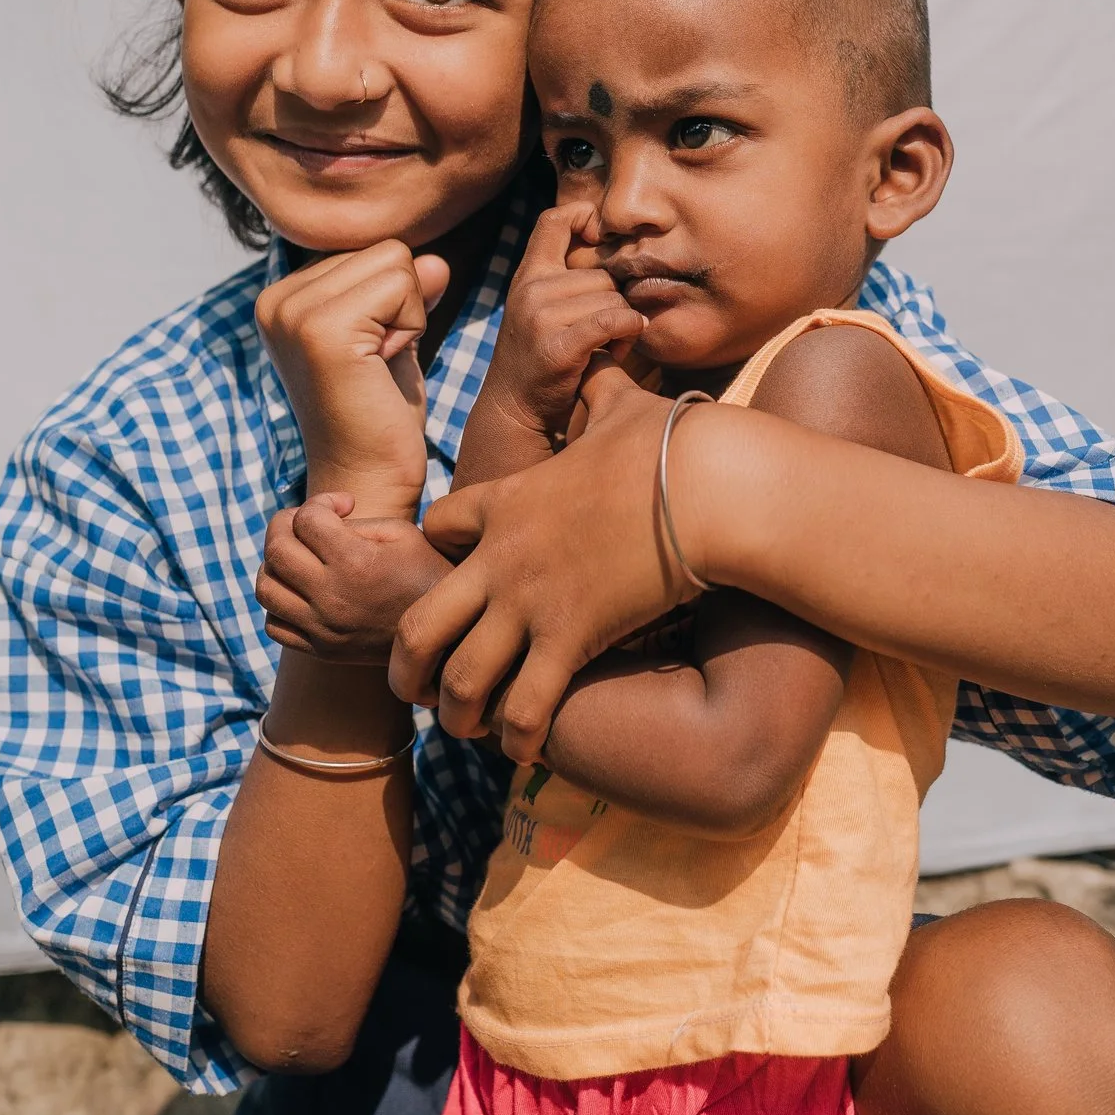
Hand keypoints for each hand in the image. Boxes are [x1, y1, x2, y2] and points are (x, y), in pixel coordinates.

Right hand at [255, 241, 450, 519]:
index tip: (369, 354)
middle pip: (385, 248)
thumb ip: (405, 290)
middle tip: (377, 363)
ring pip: (397, 261)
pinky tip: (383, 368)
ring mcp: (293, 312)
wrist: (367, 481)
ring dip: (407, 315)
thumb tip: (436, 259)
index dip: (391, 300)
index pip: (368, 247)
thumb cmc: (379, 415)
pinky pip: (402, 285)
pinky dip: (411, 326)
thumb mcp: (392, 336)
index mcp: (280, 296)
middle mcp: (275, 298)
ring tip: (378, 365)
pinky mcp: (322, 330)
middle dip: (402, 303)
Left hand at [257, 492, 452, 662]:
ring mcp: (323, 629)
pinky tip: (302, 590)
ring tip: (300, 556)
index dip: (321, 502)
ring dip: (276, 564)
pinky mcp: (321, 650)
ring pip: (266, 588)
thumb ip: (355, 522)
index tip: (343, 505)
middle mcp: (332, 598)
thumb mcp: (402, 534)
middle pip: (275, 551)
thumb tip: (319, 521)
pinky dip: (279, 603)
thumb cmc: (426, 573)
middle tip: (308, 523)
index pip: (305, 519)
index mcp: (355, 563)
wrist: (447, 635)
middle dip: (285, 525)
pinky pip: (274, 625)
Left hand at [397, 359, 713, 759]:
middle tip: (418, 689)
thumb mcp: (623, 406)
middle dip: (408, 666)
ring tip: (467, 730)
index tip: (451, 579)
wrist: (706, 488)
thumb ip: (600, 394)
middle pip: (418, 623)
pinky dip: (517, 737)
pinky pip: (523, 708)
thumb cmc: (674, 444)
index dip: (437, 554)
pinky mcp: (569, 638)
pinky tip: (524, 750)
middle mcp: (501, 557)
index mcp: (508, 499)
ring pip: (460, 678)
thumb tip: (608, 364)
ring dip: (457, 713)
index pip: (439, 530)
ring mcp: (530, 602)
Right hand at [465, 204, 643, 457]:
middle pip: (603, 273)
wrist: (515, 409)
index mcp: (528, 275)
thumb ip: (564, 278)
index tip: (603, 238)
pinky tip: (624, 344)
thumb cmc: (541, 355)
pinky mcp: (559, 346)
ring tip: (608, 345)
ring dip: (623, 323)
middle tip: (607, 331)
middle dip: (616, 301)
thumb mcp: (541, 307)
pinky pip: (612, 321)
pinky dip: (629, 330)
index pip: (554, 220)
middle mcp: (531, 289)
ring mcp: (541, 317)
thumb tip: (609, 245)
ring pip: (614, 299)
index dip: (585, 216)